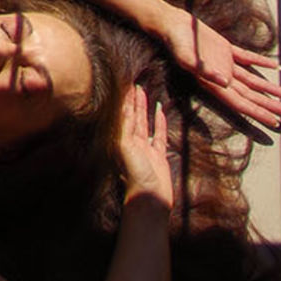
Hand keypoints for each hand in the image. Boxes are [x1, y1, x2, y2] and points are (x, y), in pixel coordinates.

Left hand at [116, 86, 175, 212]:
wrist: (151, 198)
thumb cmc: (135, 175)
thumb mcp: (125, 148)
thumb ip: (124, 128)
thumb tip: (121, 108)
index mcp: (121, 140)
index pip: (121, 115)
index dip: (122, 99)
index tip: (121, 83)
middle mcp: (132, 143)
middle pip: (131, 116)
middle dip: (131, 100)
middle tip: (132, 82)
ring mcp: (145, 149)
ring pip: (144, 122)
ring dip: (143, 107)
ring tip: (143, 91)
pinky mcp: (158, 156)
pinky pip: (159, 134)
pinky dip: (159, 122)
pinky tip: (160, 110)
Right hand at [167, 13, 280, 131]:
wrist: (172, 24)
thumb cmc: (176, 43)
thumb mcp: (187, 59)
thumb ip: (205, 71)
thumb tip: (225, 82)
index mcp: (214, 83)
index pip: (241, 103)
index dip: (258, 113)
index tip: (273, 121)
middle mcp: (222, 76)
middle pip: (250, 95)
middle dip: (267, 104)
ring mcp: (225, 63)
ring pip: (251, 79)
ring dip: (267, 87)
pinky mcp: (226, 49)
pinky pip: (248, 58)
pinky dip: (261, 62)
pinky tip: (274, 65)